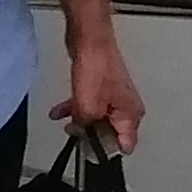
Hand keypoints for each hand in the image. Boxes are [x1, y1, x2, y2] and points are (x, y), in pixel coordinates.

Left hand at [62, 26, 146, 154]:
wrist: (89, 40)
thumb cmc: (96, 67)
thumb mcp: (87, 109)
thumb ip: (86, 127)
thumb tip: (82, 132)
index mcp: (131, 115)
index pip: (125, 145)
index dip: (106, 152)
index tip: (90, 151)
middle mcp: (127, 106)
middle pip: (110, 132)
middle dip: (91, 134)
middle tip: (76, 133)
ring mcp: (115, 96)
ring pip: (98, 117)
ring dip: (81, 120)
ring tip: (66, 121)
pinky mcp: (104, 87)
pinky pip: (91, 104)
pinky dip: (77, 108)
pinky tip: (61, 110)